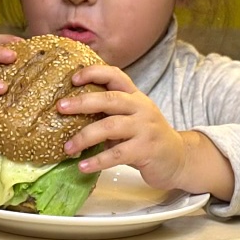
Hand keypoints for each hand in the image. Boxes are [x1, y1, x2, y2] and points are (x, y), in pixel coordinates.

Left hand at [57, 65, 185, 189]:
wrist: (178, 158)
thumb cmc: (146, 137)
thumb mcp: (131, 118)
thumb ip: (109, 112)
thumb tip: (70, 113)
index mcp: (135, 97)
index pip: (115, 75)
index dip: (94, 73)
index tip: (74, 78)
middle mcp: (141, 108)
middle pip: (110, 99)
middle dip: (83, 102)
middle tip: (60, 107)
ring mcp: (145, 128)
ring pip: (110, 127)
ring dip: (84, 137)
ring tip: (67, 147)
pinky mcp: (146, 150)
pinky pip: (117, 154)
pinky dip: (97, 161)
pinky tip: (83, 166)